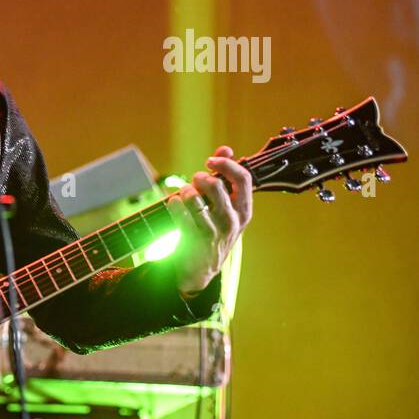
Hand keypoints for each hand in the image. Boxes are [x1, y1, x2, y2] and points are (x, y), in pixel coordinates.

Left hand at [170, 146, 253, 297]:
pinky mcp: (194, 239)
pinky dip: (173, 204)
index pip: (243, 178)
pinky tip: (174, 204)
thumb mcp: (226, 207)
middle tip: (194, 182)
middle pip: (215, 185)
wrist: (201, 269)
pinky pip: (179, 213)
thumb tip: (226, 148)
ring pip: (195, 198)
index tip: (210, 160)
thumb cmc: (214, 231)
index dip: (226, 164)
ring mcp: (214, 231)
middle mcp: (233, 221)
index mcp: (244, 210)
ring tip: (184, 195)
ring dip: (184, 191)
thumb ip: (226, 177)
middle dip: (199, 178)